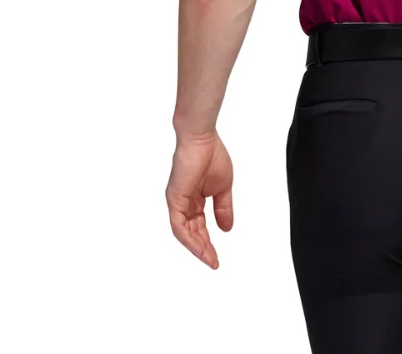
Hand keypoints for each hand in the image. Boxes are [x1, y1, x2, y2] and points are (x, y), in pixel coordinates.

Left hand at [166, 131, 233, 268]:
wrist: (202, 139)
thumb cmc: (211, 155)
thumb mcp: (223, 188)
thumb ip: (223, 208)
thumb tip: (227, 229)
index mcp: (195, 199)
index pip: (200, 226)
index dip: (208, 242)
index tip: (217, 257)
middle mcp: (183, 203)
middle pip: (192, 232)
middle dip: (203, 249)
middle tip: (214, 262)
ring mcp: (177, 202)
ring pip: (184, 233)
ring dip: (197, 248)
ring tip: (209, 259)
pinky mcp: (174, 199)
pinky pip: (179, 225)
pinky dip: (189, 238)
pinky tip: (199, 248)